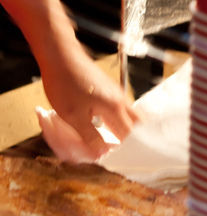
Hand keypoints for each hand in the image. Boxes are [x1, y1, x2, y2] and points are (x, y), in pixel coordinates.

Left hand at [38, 44, 138, 160]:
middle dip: (132, 138)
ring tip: (112, 139)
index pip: (129, 135)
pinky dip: (118, 118)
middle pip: (137, 123)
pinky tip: (103, 122)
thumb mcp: (73, 117)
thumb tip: (102, 153)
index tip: (120, 160)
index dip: (125, 149)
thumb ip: (90, 136)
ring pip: (129, 114)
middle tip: (122, 150)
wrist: (60, 56)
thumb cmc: (65, 84)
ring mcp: (116, 92)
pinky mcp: (108, 88)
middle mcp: (121, 99)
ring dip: (125, 128)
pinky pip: (120, 107)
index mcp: (115, 108)